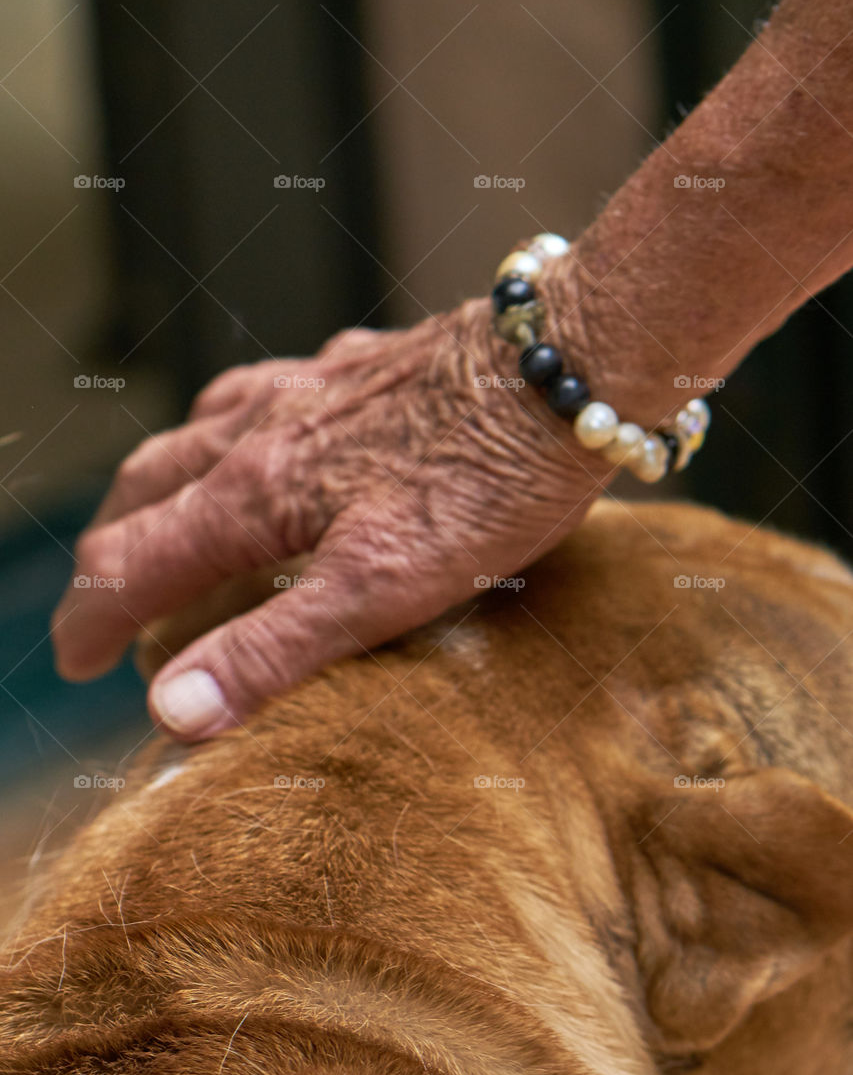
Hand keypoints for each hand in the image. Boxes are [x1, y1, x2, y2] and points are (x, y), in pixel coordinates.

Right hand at [52, 300, 609, 737]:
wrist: (565, 366)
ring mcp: (311, 389)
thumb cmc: (485, 481)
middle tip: (104, 598)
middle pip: (148, 488)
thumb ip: (273, 647)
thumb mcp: (380, 589)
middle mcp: (264, 430)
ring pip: (198, 429)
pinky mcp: (359, 367)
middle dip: (112, 548)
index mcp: (255, 494)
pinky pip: (269, 389)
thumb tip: (171, 708)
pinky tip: (268, 426)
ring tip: (157, 510)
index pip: (135, 563)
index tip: (75, 666)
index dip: (94, 621)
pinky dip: (236, 424)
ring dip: (160, 480)